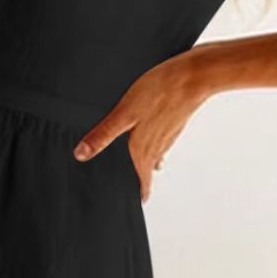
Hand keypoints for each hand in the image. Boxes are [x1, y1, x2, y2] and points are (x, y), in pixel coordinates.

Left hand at [72, 53, 203, 198]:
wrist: (194, 75)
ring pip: (156, 154)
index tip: (137, 203)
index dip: (138, 194)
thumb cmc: (161, 91)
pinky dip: (155, 143)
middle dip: (139, 179)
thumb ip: (103, 135)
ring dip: (147, 161)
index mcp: (144, 151)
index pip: (142, 182)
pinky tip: (150, 134)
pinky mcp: (175, 121)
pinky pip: (162, 139)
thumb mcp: (124, 113)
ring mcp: (169, 135)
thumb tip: (81, 154)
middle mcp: (158, 147)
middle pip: (148, 170)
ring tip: (138, 166)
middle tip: (135, 188)